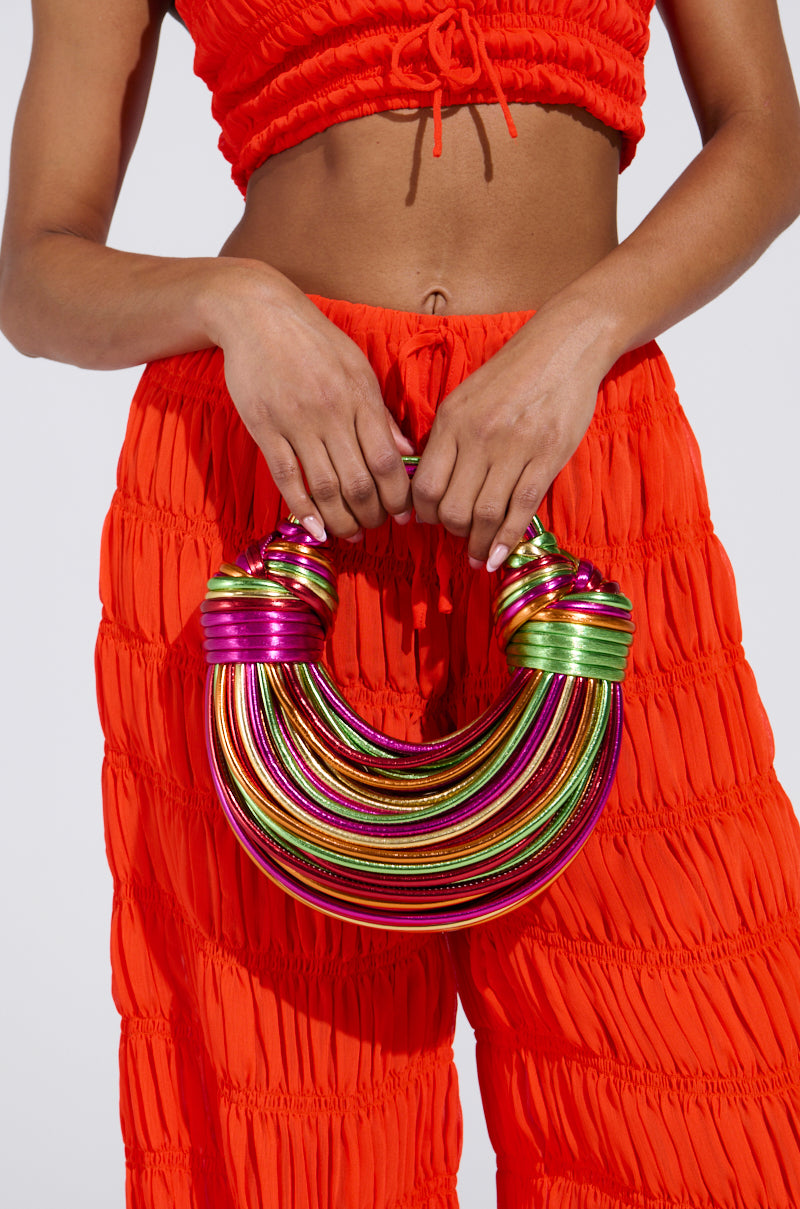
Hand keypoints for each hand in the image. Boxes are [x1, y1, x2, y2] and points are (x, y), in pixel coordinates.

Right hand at [213, 266, 412, 539]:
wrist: (257, 313)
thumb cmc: (313, 340)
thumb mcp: (357, 368)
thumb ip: (380, 414)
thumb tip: (407, 453)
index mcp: (359, 398)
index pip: (387, 460)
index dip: (399, 496)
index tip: (405, 516)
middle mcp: (332, 413)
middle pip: (359, 480)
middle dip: (372, 515)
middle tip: (375, 528)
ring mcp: (296, 422)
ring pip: (324, 485)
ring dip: (340, 519)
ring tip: (349, 533)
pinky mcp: (265, 427)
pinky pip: (286, 476)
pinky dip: (302, 507)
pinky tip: (314, 527)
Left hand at [411, 306, 612, 569]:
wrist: (564, 346)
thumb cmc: (511, 375)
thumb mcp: (466, 398)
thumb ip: (447, 439)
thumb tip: (429, 488)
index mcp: (452, 421)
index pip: (424, 485)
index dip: (423, 513)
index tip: (430, 522)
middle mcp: (478, 437)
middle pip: (452, 506)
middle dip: (452, 532)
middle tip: (459, 538)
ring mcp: (514, 448)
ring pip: (485, 513)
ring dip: (478, 544)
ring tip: (478, 556)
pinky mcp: (547, 457)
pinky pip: (521, 508)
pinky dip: (506, 538)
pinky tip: (499, 556)